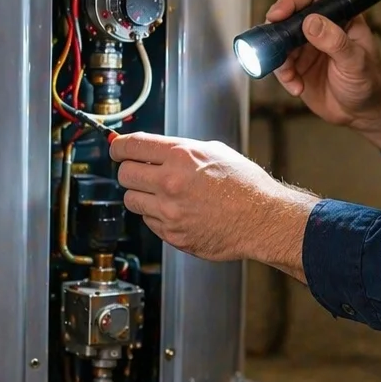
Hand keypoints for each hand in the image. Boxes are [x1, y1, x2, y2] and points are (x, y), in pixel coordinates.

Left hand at [109, 132, 315, 277]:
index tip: (118, 149)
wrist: (262, 219)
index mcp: (180, 157)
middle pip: (124, 174)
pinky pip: (149, 222)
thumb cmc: (245, 185)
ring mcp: (169, 212)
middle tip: (141, 172)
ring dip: (142, 195)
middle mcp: (170, 183)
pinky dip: (156, 215)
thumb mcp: (215, 151)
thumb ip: (181, 150)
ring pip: (132, 200)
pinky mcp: (172, 235)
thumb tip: (156, 150)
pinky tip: (177, 210)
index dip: (119, 147)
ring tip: (163, 194)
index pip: (131, 146)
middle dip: (130, 171)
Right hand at [266, 0, 380, 159]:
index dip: (292, 1)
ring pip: (280, 42)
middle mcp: (320, 28)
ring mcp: (307, 47)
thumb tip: (311, 22)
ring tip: (291, 75)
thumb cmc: (370, 82)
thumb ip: (335, 41)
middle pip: (289, 16)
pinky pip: (281, 66)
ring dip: (280, 59)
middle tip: (271, 41)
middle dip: (276, 29)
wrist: (364, 112)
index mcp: (339, 17)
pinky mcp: (298, 67)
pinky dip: (284, 77)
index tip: (279, 13)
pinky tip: (297, 88)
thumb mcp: (356, 61)